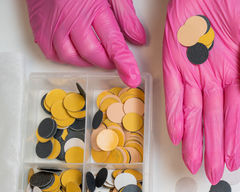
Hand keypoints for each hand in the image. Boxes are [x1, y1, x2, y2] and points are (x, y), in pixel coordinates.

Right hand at [26, 0, 145, 86]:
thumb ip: (126, 16)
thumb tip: (138, 38)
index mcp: (92, 6)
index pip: (113, 42)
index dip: (124, 62)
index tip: (132, 76)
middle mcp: (70, 17)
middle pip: (91, 52)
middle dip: (106, 62)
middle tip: (115, 62)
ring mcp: (53, 24)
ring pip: (71, 57)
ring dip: (87, 62)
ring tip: (97, 55)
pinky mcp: (40, 27)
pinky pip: (52, 54)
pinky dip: (66, 59)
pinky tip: (76, 53)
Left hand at [163, 0, 239, 183]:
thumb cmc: (233, 4)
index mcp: (237, 76)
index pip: (235, 115)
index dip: (234, 139)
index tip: (233, 161)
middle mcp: (215, 81)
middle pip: (213, 121)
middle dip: (213, 148)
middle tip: (212, 173)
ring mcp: (193, 75)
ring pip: (192, 115)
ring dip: (192, 140)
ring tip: (192, 164)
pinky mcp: (172, 66)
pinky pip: (173, 95)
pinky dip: (174, 115)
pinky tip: (176, 135)